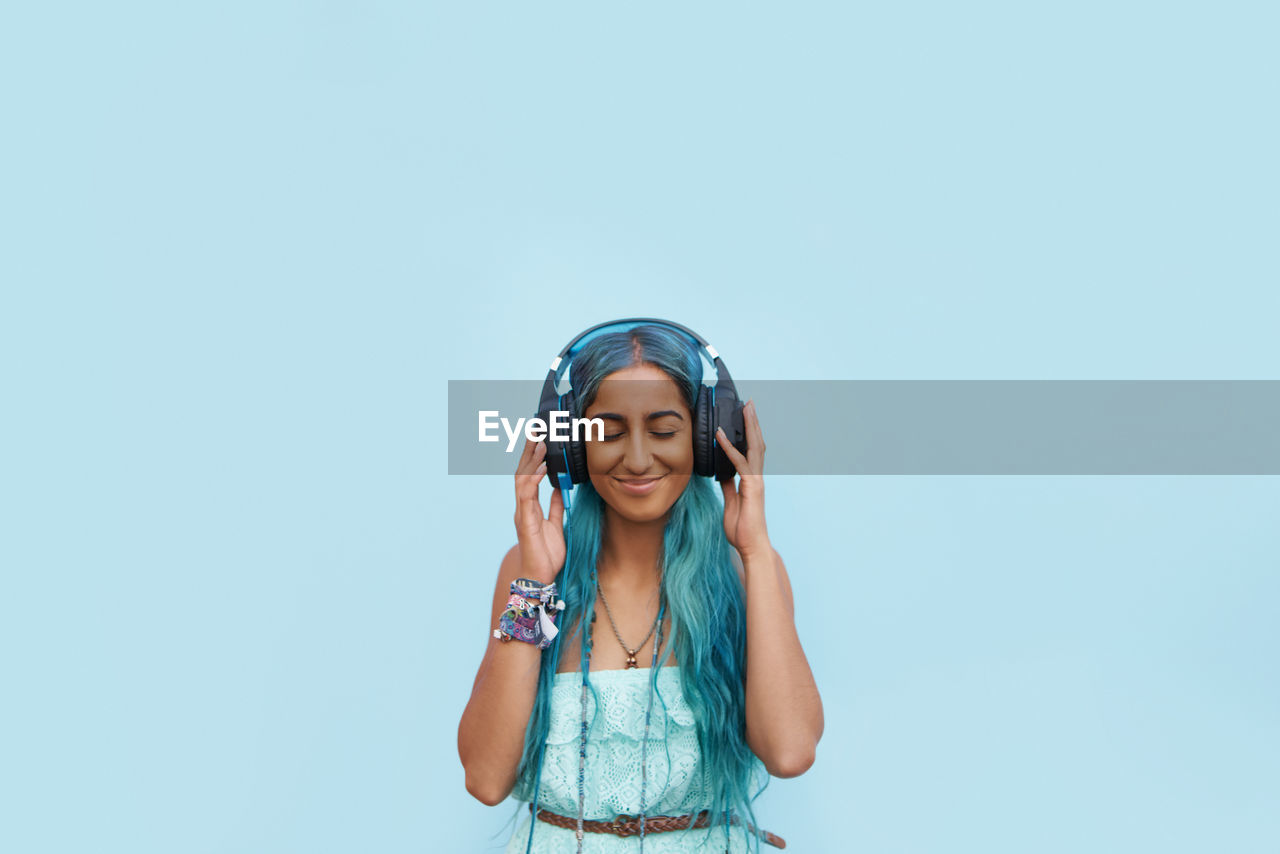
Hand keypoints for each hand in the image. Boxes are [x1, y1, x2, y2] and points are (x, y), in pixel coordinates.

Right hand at [513, 437, 565, 583]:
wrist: (540, 577)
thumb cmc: (546, 554)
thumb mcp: (556, 524)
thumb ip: (556, 506)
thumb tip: (560, 489)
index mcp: (530, 506)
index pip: (529, 476)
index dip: (533, 457)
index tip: (539, 438)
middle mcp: (523, 506)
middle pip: (523, 473)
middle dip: (529, 451)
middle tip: (535, 430)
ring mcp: (522, 513)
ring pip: (522, 480)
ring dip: (531, 461)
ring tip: (540, 443)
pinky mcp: (525, 522)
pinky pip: (526, 497)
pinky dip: (532, 481)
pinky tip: (539, 469)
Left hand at [715, 399, 771, 560]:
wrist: (751, 546)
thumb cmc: (742, 528)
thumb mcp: (731, 502)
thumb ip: (728, 486)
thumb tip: (721, 473)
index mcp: (751, 479)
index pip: (750, 450)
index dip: (748, 433)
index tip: (744, 416)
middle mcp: (756, 477)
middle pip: (756, 443)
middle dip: (752, 423)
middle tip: (748, 403)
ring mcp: (756, 481)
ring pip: (754, 447)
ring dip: (748, 426)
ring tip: (744, 408)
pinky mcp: (751, 487)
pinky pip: (740, 463)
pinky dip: (729, 447)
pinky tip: (720, 436)